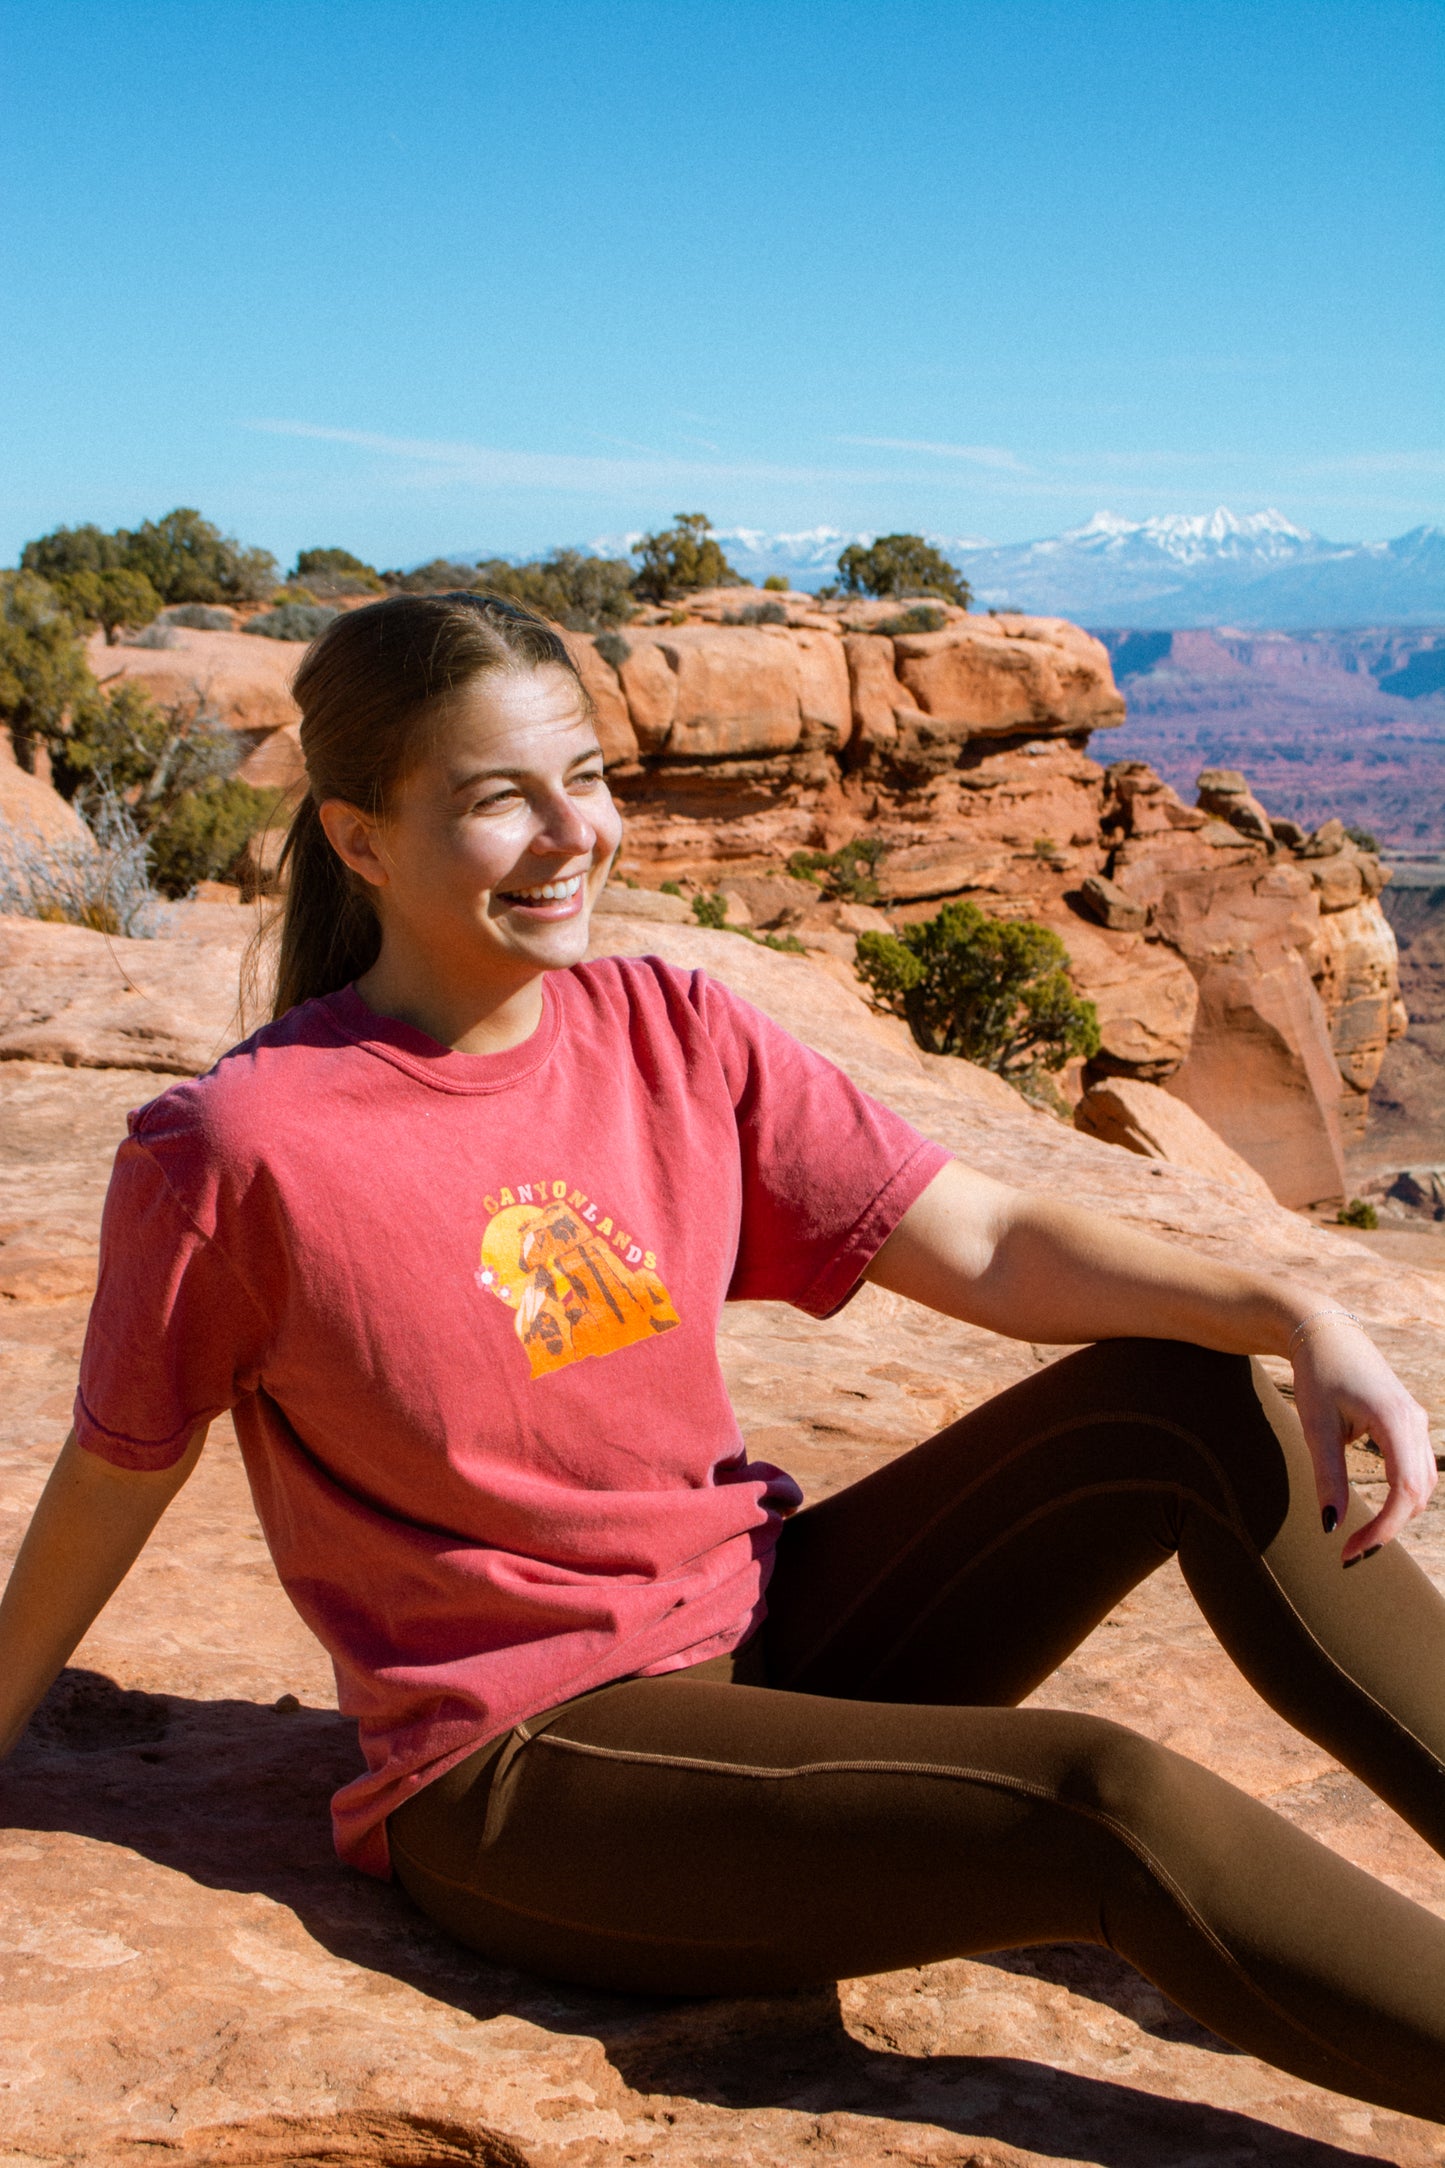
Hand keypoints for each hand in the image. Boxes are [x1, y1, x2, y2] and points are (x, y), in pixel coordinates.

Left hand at [1289, 1319, 1436, 1563]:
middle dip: (1389, 1527)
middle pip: (1419, 1492)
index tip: (1351, 1549)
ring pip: (1423, 1483)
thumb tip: (1332, 1526)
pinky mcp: (1411, 1424)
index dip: (1384, 1527)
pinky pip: (1416, 1469)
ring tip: (1361, 1537)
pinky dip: (1401, 1496)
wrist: (1326, 1334)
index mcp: (1396, 1419)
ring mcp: (1418, 1422)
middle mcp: (1417, 1422)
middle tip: (1350, 1552)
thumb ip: (1327, 1477)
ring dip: (1397, 1514)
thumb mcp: (1315, 1427)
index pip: (1406, 1489)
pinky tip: (1376, 1512)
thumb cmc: (1318, 1375)